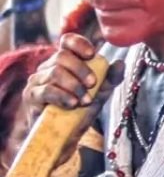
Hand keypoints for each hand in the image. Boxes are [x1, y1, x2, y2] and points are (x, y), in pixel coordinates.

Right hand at [24, 35, 122, 165]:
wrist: (68, 136)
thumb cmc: (82, 110)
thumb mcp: (101, 93)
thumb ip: (111, 79)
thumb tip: (120, 63)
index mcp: (66, 62)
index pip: (67, 41)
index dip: (79, 44)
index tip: (91, 54)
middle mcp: (48, 67)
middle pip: (62, 56)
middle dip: (82, 69)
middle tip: (93, 84)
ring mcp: (37, 80)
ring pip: (55, 72)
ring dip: (75, 86)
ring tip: (84, 100)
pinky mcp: (31, 96)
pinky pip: (46, 90)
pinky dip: (63, 96)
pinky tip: (73, 104)